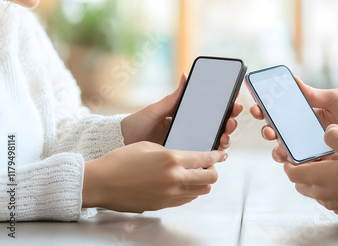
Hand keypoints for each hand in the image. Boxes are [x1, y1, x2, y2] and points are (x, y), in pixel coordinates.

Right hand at [82, 141, 227, 212]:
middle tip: (209, 166)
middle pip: (210, 179)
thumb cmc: (120, 161)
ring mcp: (169, 195)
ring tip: (195, 175)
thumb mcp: (149, 146)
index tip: (221, 155)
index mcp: (172, 159)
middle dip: (213, 171)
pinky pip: (186, 200)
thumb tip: (183, 158)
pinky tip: (182, 185)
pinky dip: (189, 192)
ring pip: (200, 191)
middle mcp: (174, 179)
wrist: (101, 182)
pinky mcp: (162, 205)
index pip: (205, 159)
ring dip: (202, 183)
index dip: (217, 156)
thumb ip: (171, 152)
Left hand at [121, 73, 243, 149]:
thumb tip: (185, 75)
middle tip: (231, 121)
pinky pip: (201, 159)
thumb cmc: (136, 125)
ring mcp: (187, 146)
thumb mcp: (156, 110)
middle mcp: (189, 133)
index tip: (234, 103)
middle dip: (229, 123)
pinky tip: (219, 154)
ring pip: (213, 144)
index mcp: (185, 118)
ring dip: (224, 139)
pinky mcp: (182, 161)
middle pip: (216, 128)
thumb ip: (173, 98)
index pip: (210, 113)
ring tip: (225, 136)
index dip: (225, 109)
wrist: (119, 145)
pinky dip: (213, 157)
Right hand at [250, 78, 337, 161]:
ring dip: (275, 146)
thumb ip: (314, 93)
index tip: (258, 104)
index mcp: (306, 116)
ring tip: (275, 141)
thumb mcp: (335, 98)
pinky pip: (299, 166)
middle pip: (278, 132)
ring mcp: (309, 150)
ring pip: (284, 150)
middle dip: (266, 127)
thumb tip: (295, 80)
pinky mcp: (317, 164)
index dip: (267, 109)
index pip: (281, 113)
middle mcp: (304, 133)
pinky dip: (290, 162)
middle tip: (265, 123)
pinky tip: (289, 156)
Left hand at [284, 125, 337, 215]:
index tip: (288, 156)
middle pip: (301, 185)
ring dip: (314, 181)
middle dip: (299, 173)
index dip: (288, 164)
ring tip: (325, 167)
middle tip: (305, 161)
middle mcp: (324, 194)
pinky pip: (329, 198)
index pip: (292, 173)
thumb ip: (335, 136)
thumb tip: (327, 132)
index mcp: (321, 178)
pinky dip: (328, 188)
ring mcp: (335, 203)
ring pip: (314, 193)